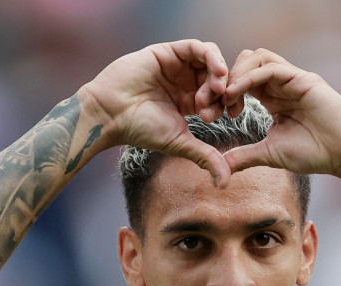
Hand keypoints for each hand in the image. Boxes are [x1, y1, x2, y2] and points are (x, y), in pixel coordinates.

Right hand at [80, 40, 232, 186]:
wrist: (111, 113)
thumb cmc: (140, 129)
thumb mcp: (180, 143)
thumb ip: (205, 157)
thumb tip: (225, 184)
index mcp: (190, 101)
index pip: (220, 95)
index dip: (228, 104)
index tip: (228, 117)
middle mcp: (185, 81)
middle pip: (218, 76)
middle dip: (225, 90)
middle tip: (218, 104)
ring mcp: (177, 65)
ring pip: (211, 59)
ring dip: (221, 72)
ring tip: (219, 88)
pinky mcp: (168, 52)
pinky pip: (197, 47)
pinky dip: (212, 57)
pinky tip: (216, 72)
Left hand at [220, 49, 340, 178]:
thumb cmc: (314, 153)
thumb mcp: (270, 154)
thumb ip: (245, 156)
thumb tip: (220, 167)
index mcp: (273, 98)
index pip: (241, 80)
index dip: (222, 92)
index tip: (212, 112)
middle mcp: (282, 84)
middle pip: (246, 61)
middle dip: (225, 78)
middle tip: (215, 102)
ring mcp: (293, 79)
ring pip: (258, 56)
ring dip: (236, 73)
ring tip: (225, 97)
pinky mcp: (303, 79)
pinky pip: (271, 68)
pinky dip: (250, 76)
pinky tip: (237, 94)